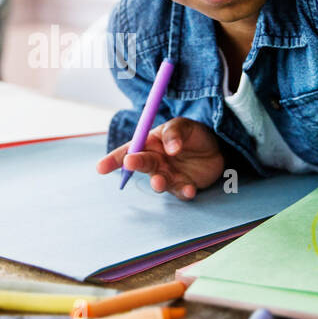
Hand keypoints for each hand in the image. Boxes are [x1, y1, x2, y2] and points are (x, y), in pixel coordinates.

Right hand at [96, 117, 224, 199]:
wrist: (217, 149)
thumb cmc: (193, 135)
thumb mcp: (185, 126)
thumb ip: (175, 133)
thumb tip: (170, 149)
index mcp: (150, 144)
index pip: (129, 150)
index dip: (113, 159)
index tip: (100, 167)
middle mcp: (156, 161)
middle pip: (141, 165)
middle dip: (134, 165)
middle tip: (130, 163)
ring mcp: (169, 176)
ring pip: (159, 182)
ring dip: (157, 183)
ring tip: (158, 182)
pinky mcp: (183, 186)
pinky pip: (181, 192)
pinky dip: (184, 192)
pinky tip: (190, 189)